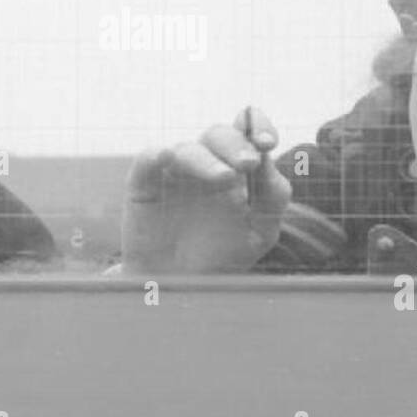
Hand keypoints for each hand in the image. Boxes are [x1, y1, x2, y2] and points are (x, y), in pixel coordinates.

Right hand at [121, 107, 290, 274]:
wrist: (181, 289)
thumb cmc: (223, 257)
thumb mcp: (260, 232)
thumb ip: (273, 198)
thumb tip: (270, 163)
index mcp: (236, 167)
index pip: (247, 132)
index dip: (257, 127)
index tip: (268, 142)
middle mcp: (205, 162)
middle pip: (219, 135)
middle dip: (236, 144)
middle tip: (249, 162)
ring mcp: (173, 171)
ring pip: (187, 149)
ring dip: (206, 159)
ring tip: (225, 178)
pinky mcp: (143, 183)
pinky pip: (147, 160)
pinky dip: (155, 155)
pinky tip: (165, 157)